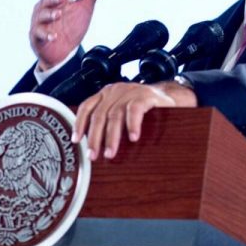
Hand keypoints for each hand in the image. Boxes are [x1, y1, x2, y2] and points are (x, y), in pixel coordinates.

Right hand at [30, 0, 107, 69]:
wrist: (64, 52)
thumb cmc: (72, 26)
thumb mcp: (85, 7)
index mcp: (55, 1)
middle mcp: (45, 10)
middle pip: (46, 1)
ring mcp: (40, 24)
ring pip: (41, 16)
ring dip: (50, 15)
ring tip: (58, 14)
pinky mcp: (37, 37)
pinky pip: (39, 34)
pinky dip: (46, 35)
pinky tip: (54, 36)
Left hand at [72, 81, 196, 160]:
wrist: (170, 96)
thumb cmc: (143, 108)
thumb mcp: (122, 111)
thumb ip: (109, 121)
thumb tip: (93, 147)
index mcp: (106, 94)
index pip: (87, 106)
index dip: (79, 123)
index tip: (76, 140)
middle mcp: (115, 90)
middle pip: (99, 115)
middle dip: (94, 137)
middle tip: (93, 155)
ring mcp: (130, 91)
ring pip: (115, 115)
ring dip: (111, 137)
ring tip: (110, 153)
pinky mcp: (146, 95)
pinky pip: (135, 110)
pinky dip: (132, 125)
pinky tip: (133, 138)